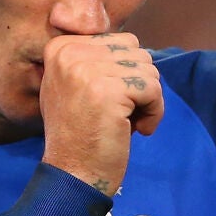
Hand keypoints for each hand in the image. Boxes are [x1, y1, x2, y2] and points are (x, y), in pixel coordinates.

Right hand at [39, 32, 163, 195]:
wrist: (73, 175)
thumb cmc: (80, 134)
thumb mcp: (73, 85)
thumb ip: (95, 59)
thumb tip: (135, 47)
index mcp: (60, 47)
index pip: (121, 40)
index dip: (126, 73)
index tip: (110, 101)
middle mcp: (70, 53)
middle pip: (137, 53)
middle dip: (138, 85)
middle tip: (120, 115)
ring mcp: (87, 71)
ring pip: (148, 70)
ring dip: (147, 100)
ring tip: (125, 123)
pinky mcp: (109, 91)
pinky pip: (153, 90)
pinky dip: (154, 113)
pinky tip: (137, 130)